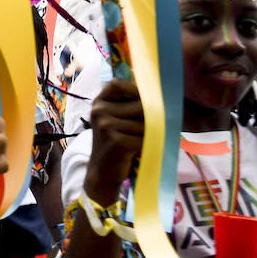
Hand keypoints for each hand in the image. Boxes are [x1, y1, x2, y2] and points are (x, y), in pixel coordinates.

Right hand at [84, 79, 144, 204]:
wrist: (102, 173)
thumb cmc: (114, 144)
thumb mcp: (113, 120)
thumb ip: (127, 106)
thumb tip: (158, 95)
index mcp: (98, 103)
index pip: (117, 84)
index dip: (135, 90)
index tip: (147, 101)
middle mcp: (99, 111)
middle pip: (139, 105)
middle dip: (151, 117)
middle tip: (153, 128)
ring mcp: (106, 126)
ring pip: (145, 124)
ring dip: (150, 135)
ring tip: (143, 142)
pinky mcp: (117, 141)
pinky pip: (145, 138)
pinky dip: (148, 146)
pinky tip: (141, 151)